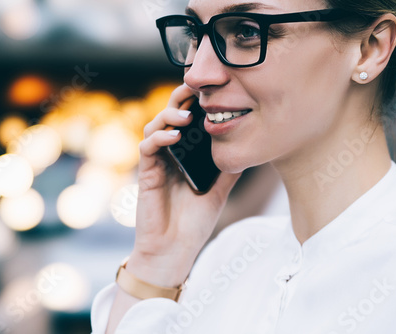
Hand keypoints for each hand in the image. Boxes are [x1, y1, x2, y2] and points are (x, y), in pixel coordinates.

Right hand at [127, 84, 241, 286]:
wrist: (174, 250)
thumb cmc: (195, 223)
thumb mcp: (220, 190)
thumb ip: (229, 168)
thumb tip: (249, 147)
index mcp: (185, 156)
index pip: (187, 122)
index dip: (194, 103)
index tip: (209, 90)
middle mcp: (170, 155)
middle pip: (169, 117)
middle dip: (179, 100)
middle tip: (194, 89)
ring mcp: (156, 163)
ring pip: (154, 127)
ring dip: (168, 116)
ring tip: (186, 114)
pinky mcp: (146, 173)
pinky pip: (147, 147)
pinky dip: (158, 137)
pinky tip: (174, 135)